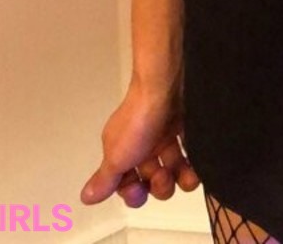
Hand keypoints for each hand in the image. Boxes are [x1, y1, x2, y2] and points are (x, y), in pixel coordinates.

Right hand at [80, 76, 200, 209]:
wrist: (164, 85)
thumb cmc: (137, 120)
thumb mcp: (115, 156)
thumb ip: (104, 180)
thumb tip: (86, 196)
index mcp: (121, 152)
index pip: (126, 183)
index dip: (133, 193)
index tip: (139, 191)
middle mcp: (141, 144)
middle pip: (151, 179)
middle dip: (159, 187)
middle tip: (163, 177)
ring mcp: (162, 135)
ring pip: (173, 169)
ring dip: (181, 180)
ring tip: (187, 176)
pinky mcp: (182, 128)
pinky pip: (189, 155)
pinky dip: (193, 166)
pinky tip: (196, 168)